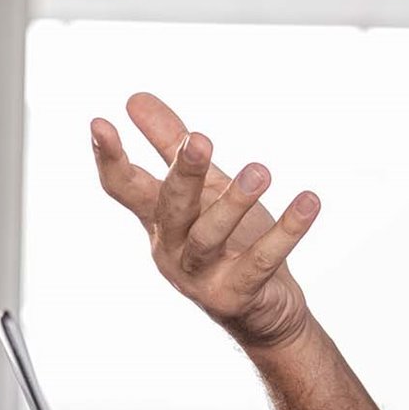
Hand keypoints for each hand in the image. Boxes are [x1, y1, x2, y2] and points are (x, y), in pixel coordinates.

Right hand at [92, 92, 320, 350]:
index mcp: (159, 220)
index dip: (109, 158)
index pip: (124, 188)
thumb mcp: (204, 188)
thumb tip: (135, 98)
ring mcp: (201, 276)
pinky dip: (287, 231)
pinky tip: (309, 201)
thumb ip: (170, 144)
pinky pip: (261, 261)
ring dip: (234, 202)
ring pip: (209, 237)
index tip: (99, 122)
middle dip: (183, 174)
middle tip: (200, 140)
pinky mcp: (236, 294)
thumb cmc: (230, 241)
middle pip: (169, 208)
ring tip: (261, 171)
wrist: (264, 311)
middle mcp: (172, 248)